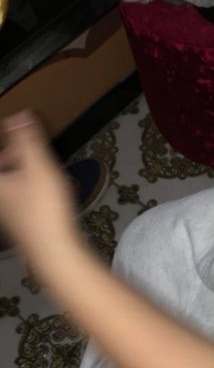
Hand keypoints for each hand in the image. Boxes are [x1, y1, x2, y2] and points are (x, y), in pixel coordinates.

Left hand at [0, 112, 80, 266]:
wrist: (54, 251)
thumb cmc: (44, 208)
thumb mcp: (38, 166)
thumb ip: (27, 140)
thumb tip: (18, 116)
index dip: (8, 153)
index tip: (12, 135)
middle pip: (2, 174)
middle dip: (11, 160)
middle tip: (21, 147)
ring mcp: (6, 214)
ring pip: (7, 188)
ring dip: (18, 174)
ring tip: (36, 166)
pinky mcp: (19, 226)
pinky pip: (16, 200)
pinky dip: (24, 190)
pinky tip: (43, 191)